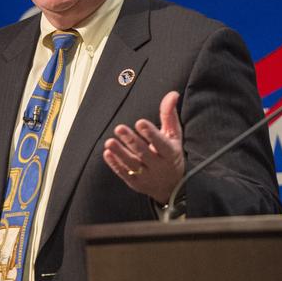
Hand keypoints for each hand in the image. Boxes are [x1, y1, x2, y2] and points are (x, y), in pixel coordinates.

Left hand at [103, 90, 183, 204]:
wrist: (172, 186)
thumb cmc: (171, 154)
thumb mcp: (174, 135)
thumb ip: (169, 115)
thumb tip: (172, 94)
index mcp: (170, 153)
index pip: (161, 143)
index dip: (151, 133)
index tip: (140, 123)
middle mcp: (159, 166)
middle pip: (144, 153)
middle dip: (131, 141)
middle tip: (119, 128)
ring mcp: (147, 176)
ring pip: (132, 165)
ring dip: (120, 153)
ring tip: (110, 142)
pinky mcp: (136, 183)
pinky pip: (124, 174)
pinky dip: (115, 164)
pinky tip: (107, 153)